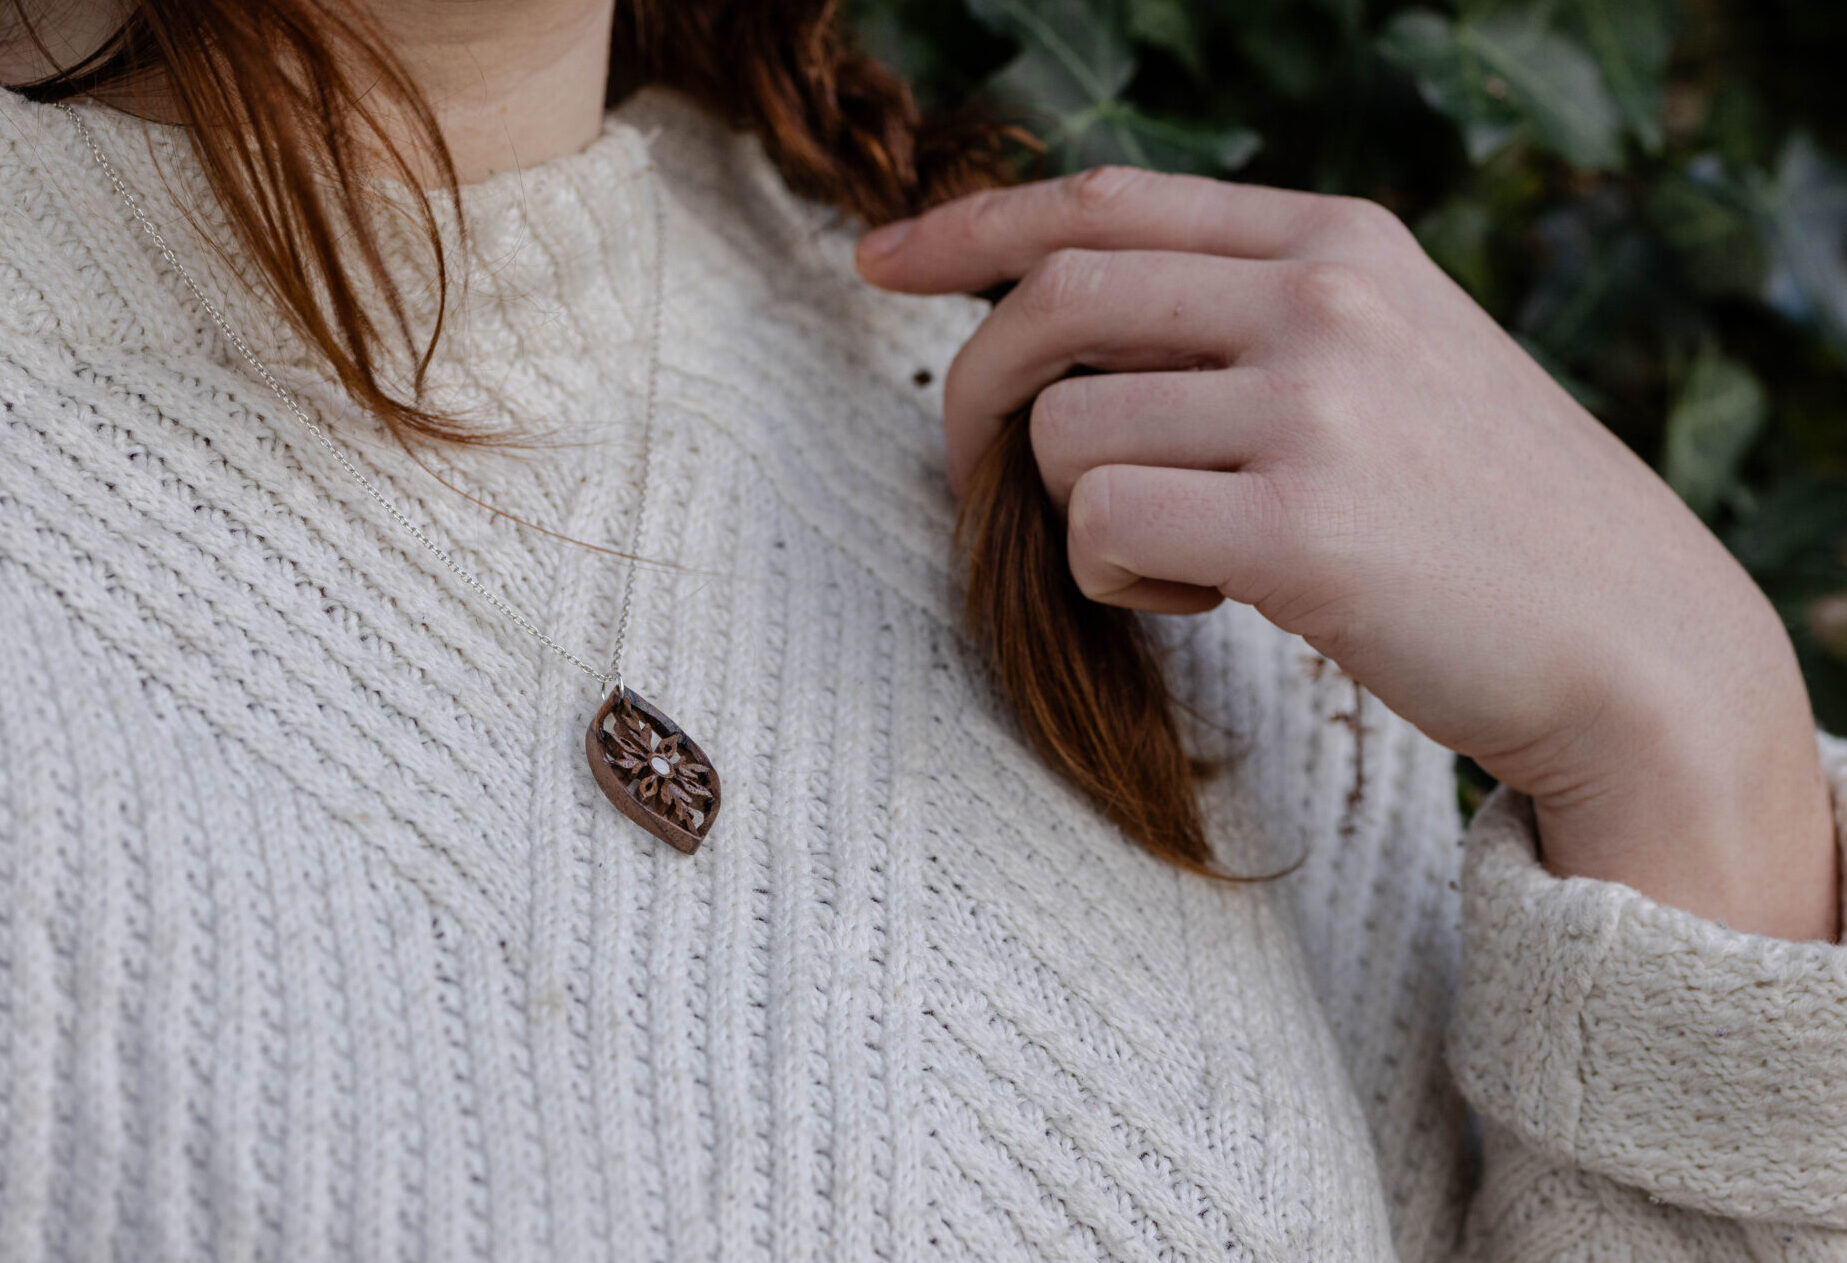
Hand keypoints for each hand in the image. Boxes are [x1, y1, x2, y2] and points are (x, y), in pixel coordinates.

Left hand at [857, 167, 1837, 940]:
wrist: (1633, 645)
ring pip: (1062, 436)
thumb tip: (1070, 331)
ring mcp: (1314, 402)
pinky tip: (1205, 598)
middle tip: (978, 482)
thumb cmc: (1489, 520)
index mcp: (1337, 240)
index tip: (883, 262)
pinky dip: (1115, 583)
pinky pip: (1097, 529)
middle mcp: (1321, 296)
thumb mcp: (1395, 359)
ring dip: (1082, 517)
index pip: (1103, 202)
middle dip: (974, 398)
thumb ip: (1256, 319)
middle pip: (1050, 306)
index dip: (971, 228)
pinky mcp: (1297, 524)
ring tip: (1187, 559)